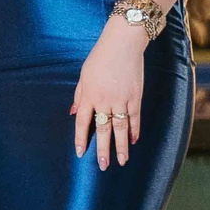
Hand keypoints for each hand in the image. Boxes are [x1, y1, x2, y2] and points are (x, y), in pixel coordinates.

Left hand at [71, 19, 146, 169]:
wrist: (122, 43)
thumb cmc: (100, 57)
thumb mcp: (84, 75)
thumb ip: (79, 96)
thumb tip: (74, 113)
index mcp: (89, 95)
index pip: (82, 123)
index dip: (80, 139)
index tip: (80, 153)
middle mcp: (104, 100)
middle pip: (102, 130)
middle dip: (103, 149)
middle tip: (104, 166)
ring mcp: (121, 99)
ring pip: (120, 128)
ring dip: (121, 146)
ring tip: (122, 161)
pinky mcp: (135, 96)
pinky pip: (134, 118)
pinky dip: (134, 130)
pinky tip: (133, 141)